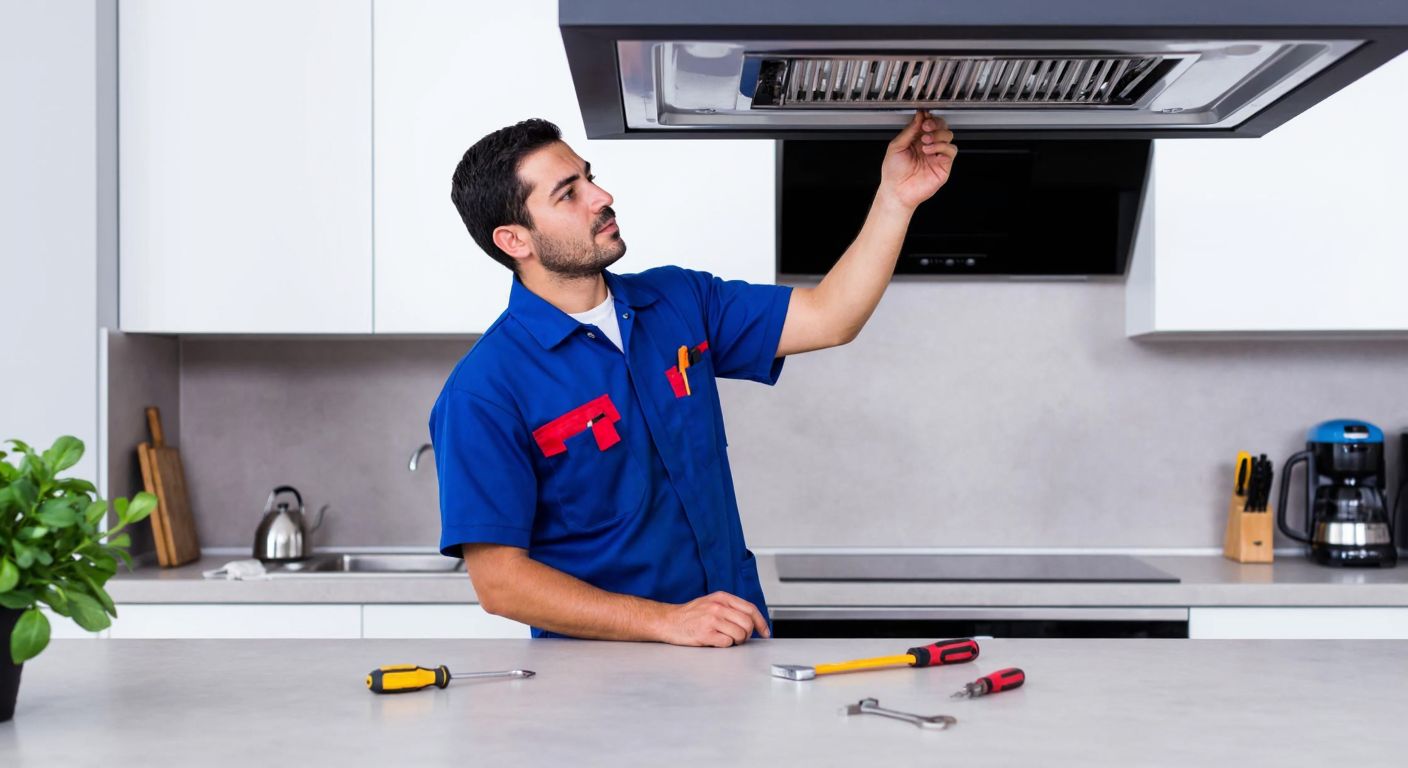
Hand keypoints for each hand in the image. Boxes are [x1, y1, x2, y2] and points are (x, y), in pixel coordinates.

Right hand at [655, 591, 770, 646]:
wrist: (668, 621)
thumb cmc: (690, 614)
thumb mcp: (712, 602)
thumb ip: (730, 608)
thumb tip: (751, 621)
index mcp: (722, 598)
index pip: (751, 609)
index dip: (761, 622)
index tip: (765, 632)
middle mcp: (718, 606)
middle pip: (748, 623)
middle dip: (747, 634)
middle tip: (740, 638)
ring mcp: (712, 620)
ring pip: (740, 634)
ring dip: (736, 641)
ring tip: (726, 639)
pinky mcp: (705, 633)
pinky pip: (727, 642)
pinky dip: (725, 644)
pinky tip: (716, 641)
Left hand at [879, 110, 955, 210]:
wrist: (897, 191)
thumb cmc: (894, 173)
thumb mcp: (896, 146)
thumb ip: (909, 131)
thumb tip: (918, 117)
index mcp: (916, 140)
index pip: (928, 123)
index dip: (928, 117)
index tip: (924, 115)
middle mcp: (928, 146)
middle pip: (941, 126)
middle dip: (935, 123)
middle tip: (926, 127)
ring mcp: (936, 155)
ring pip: (948, 135)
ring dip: (937, 135)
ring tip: (925, 142)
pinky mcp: (943, 165)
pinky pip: (951, 150)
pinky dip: (942, 147)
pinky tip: (930, 150)